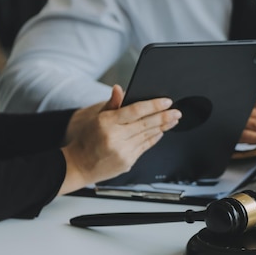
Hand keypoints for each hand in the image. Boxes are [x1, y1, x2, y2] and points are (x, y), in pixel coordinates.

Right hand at [59, 85, 180, 193]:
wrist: (79, 166)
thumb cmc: (87, 140)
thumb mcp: (96, 118)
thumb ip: (112, 104)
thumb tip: (119, 88)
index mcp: (107, 123)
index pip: (135, 110)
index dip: (153, 105)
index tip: (166, 102)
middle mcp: (115, 137)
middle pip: (146, 124)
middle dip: (164, 117)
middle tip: (177, 112)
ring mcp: (123, 151)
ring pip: (148, 135)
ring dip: (163, 127)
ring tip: (173, 120)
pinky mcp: (127, 162)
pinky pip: (145, 147)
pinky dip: (154, 138)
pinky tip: (160, 132)